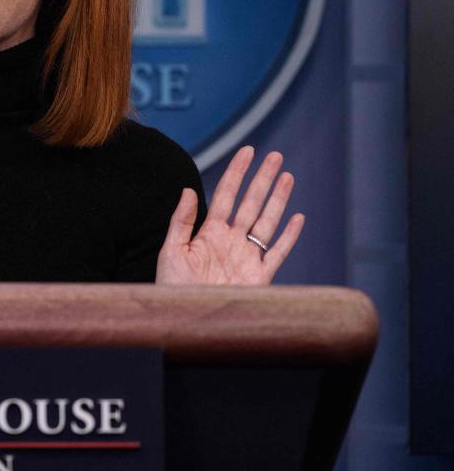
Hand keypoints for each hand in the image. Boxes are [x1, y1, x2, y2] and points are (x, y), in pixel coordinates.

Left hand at [155, 146, 303, 284]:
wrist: (184, 318)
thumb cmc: (172, 287)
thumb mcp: (172, 250)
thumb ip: (181, 220)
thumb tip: (189, 190)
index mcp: (209, 231)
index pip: (226, 194)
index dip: (237, 172)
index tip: (247, 151)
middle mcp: (231, 240)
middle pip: (251, 202)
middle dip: (263, 179)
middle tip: (275, 156)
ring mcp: (247, 257)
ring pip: (267, 221)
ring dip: (279, 200)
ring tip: (288, 176)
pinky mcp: (259, 277)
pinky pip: (277, 253)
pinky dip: (289, 236)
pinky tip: (297, 218)